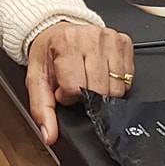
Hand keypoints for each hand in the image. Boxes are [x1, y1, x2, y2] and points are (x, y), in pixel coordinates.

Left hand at [26, 20, 134, 145]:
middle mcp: (91, 37)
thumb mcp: (36, 79)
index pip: (76, 88)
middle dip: (86, 95)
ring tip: (87, 78)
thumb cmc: (48, 53)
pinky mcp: (125, 42)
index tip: (62, 89)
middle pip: (100, 90)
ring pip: (117, 88)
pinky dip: (114, 83)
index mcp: (66, 43)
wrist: (58, 30)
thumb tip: (49, 135)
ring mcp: (111, 38)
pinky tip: (100, 74)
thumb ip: (41, 109)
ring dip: (101, 91)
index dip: (68, 96)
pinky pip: (128, 79)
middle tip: (75, 84)